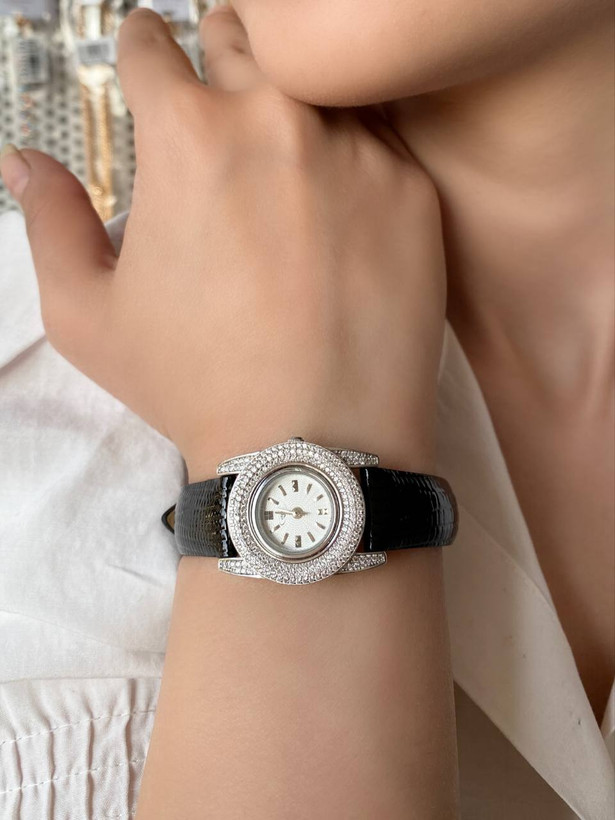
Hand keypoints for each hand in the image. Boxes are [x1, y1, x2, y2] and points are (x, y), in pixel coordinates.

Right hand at [0, 6, 446, 479]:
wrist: (315, 446)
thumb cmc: (198, 388)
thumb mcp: (88, 317)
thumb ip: (49, 223)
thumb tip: (24, 163)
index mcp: (186, 137)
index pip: (152, 44)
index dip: (143, 54)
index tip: (150, 65)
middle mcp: (277, 122)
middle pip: (242, 38)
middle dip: (221, 57)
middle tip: (221, 105)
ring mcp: (357, 152)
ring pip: (319, 83)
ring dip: (294, 103)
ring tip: (283, 162)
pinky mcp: (413, 193)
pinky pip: (380, 144)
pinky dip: (355, 160)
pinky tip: (342, 214)